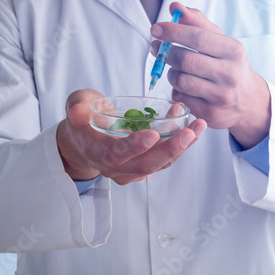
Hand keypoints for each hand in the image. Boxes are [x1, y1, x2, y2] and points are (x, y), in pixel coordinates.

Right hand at [56, 89, 206, 184]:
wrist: (86, 139)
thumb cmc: (84, 118)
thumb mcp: (76, 105)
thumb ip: (76, 107)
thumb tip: (77, 113)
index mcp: (96, 151)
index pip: (115, 154)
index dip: (134, 146)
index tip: (153, 134)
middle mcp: (114, 167)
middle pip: (144, 165)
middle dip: (169, 150)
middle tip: (188, 133)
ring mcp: (131, 170)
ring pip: (159, 164)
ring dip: (181, 147)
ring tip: (198, 126)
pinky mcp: (144, 166)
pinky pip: (165, 160)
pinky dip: (180, 145)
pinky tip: (193, 126)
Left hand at [150, 2, 270, 148]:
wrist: (249, 102)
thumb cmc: (228, 65)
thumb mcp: (220, 41)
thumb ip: (197, 23)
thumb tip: (175, 7)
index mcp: (233, 50)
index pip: (198, 37)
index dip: (173, 32)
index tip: (156, 29)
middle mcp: (230, 73)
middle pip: (185, 60)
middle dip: (165, 53)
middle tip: (157, 48)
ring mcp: (221, 96)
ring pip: (180, 81)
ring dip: (171, 74)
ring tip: (176, 70)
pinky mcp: (210, 113)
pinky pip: (181, 98)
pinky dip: (177, 91)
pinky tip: (185, 88)